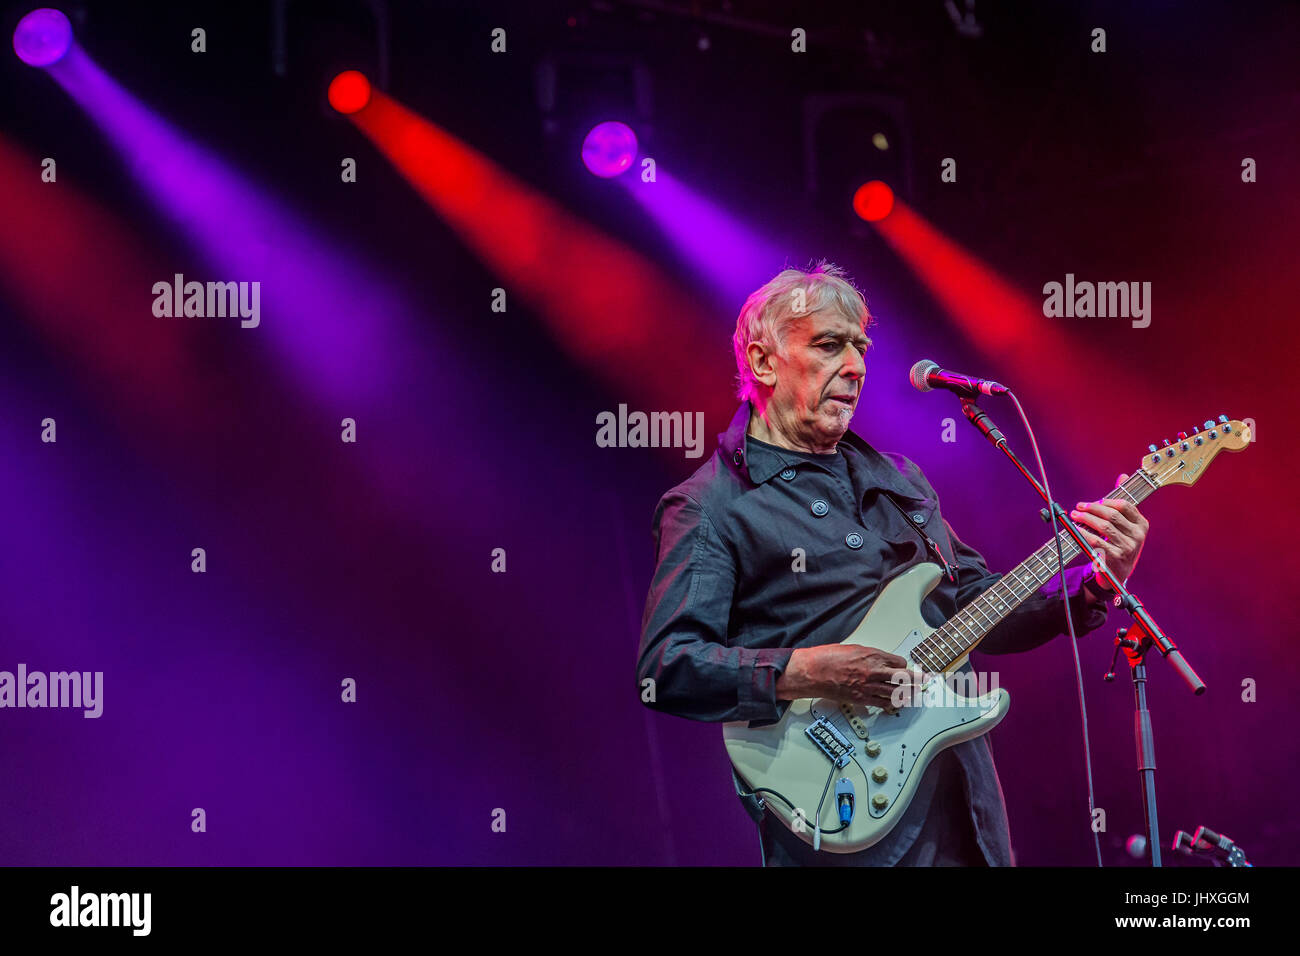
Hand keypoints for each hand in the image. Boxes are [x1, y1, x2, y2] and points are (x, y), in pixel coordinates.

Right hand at [777, 644, 927, 711]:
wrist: (812, 671)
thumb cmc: (826, 657)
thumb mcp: (852, 648)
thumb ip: (868, 655)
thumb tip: (877, 660)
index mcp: (871, 655)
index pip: (898, 662)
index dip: (903, 665)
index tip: (906, 667)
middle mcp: (873, 671)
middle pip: (903, 678)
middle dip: (917, 680)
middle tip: (925, 681)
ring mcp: (868, 686)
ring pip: (895, 693)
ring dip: (908, 694)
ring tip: (916, 695)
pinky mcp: (861, 698)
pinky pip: (881, 703)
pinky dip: (890, 704)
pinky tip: (895, 704)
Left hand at [1070, 473, 1149, 590]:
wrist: (1118, 573)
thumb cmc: (1120, 543)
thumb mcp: (1125, 525)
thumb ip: (1121, 502)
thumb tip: (1121, 476)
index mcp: (1142, 524)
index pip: (1125, 506)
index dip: (1107, 501)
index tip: (1093, 502)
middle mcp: (1138, 536)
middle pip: (1112, 515)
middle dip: (1092, 508)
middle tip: (1079, 507)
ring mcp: (1128, 547)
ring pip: (1104, 527)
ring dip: (1086, 519)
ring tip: (1075, 515)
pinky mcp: (1115, 557)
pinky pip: (1096, 541)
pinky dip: (1084, 533)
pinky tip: (1075, 529)